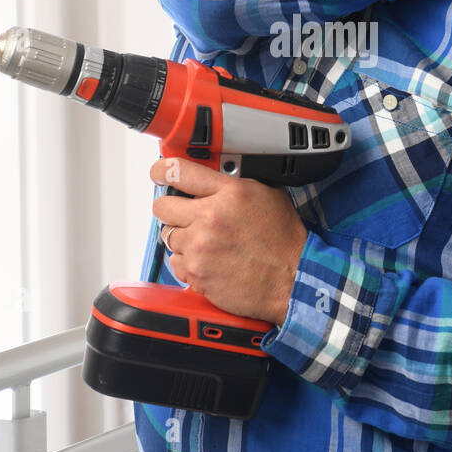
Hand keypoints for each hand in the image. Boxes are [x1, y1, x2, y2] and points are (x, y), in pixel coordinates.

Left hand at [151, 157, 307, 326]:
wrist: (293, 280)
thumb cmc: (284, 241)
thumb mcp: (268, 195)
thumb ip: (234, 183)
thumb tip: (212, 177)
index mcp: (230, 193)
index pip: (179, 171)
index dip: (162, 170)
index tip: (159, 173)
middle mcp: (210, 218)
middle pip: (163, 206)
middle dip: (171, 209)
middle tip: (184, 215)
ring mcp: (200, 247)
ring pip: (168, 236)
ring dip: (184, 239)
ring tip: (209, 244)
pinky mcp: (196, 273)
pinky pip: (176, 263)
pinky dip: (188, 263)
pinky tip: (209, 262)